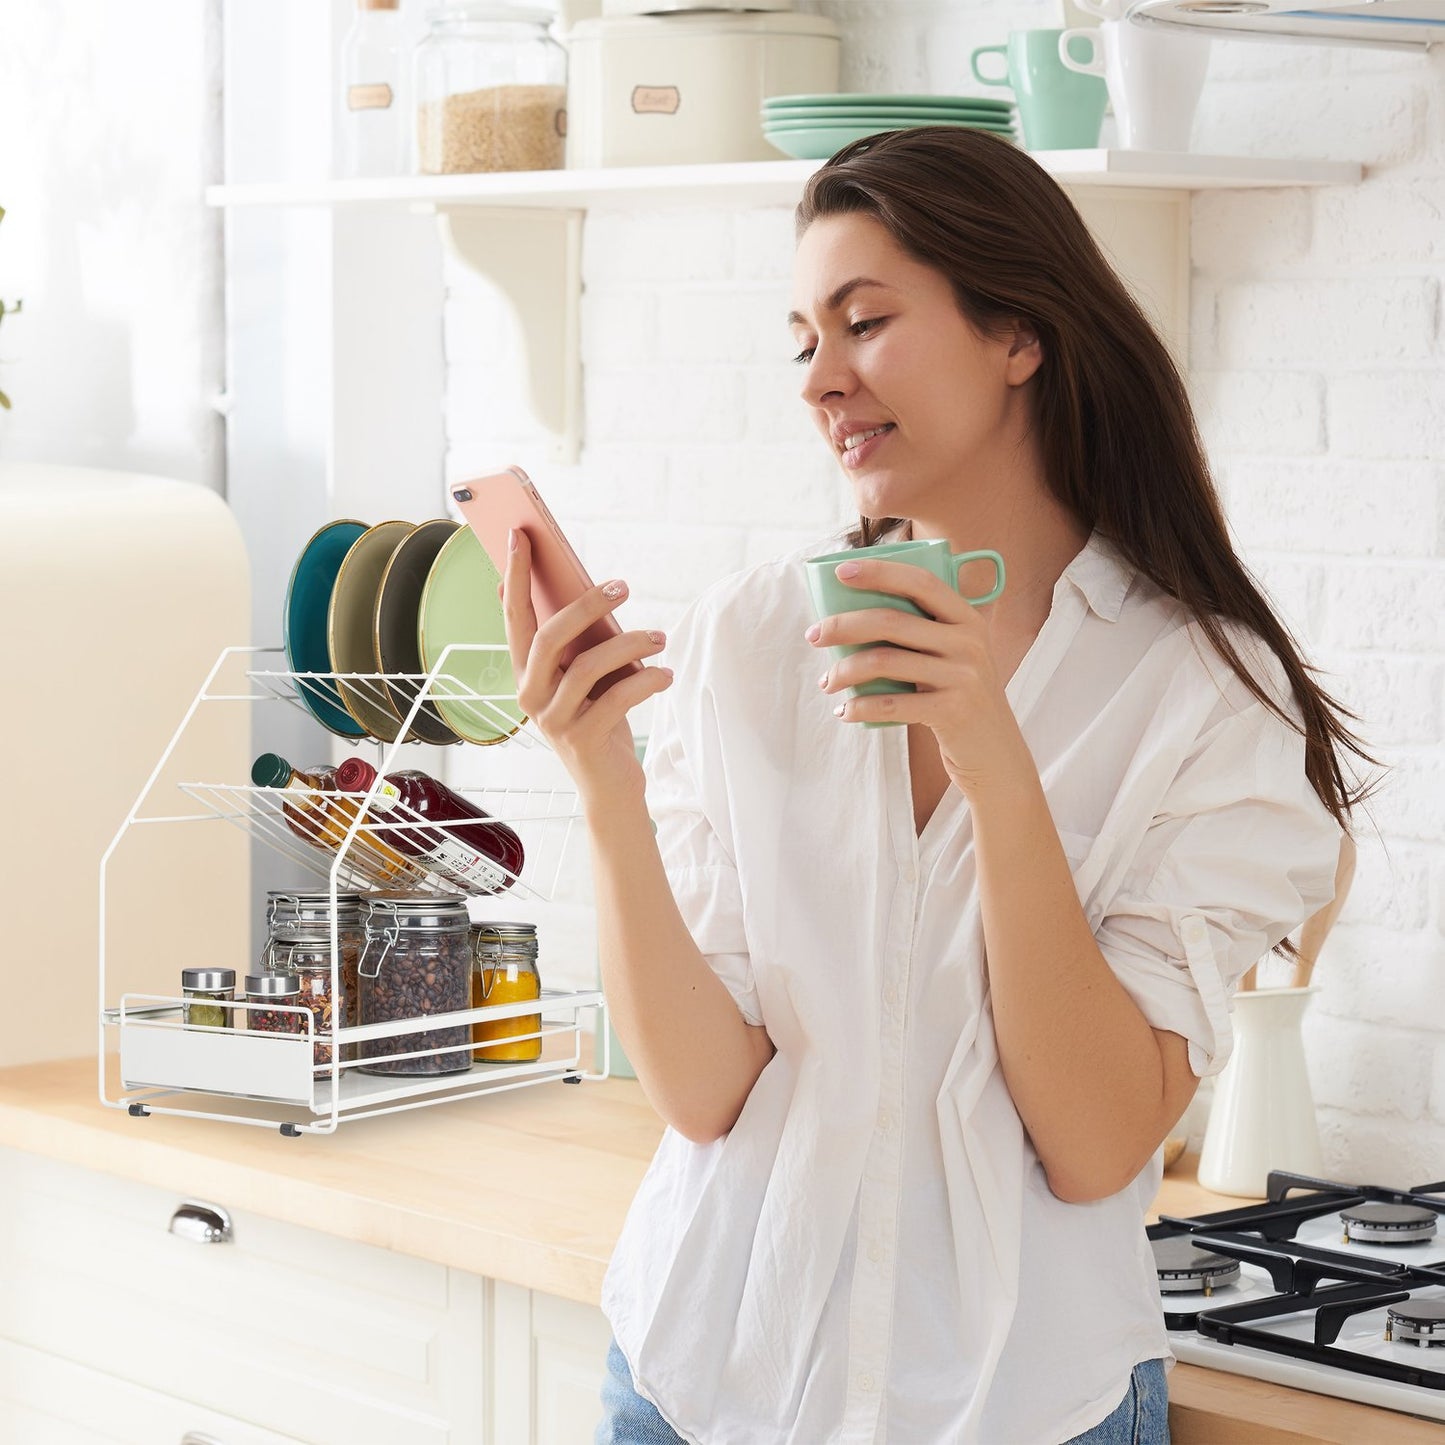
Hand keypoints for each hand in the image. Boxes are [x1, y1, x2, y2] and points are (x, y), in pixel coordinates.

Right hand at [502, 529, 671, 799]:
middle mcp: (530, 695)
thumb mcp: (587, 678)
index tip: (519, 534)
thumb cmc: (601, 720)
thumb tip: (588, 590)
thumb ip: (580, 643)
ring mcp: (553, 720)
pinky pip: (616, 699)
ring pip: (587, 667)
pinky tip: (666, 674)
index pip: (514, 617)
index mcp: (526, 674)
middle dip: (586, 605)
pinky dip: (646, 682)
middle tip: (623, 585)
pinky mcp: (582, 740)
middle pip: (549, 637)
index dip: (514, 576)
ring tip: (660, 638)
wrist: (611, 787)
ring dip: (629, 645)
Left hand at [805, 557, 1033, 798]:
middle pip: (891, 621)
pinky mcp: (952, 711)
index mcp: (967, 619)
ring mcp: (963, 676)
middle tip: (813, 636)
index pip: (921, 582)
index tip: (840, 571)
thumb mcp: (954, 656)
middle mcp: (968, 642)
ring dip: (844, 671)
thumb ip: (922, 632)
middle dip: (843, 625)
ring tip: (827, 683)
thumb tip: (851, 615)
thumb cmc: (958, 697)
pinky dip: (860, 707)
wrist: (995, 752)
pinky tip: (845, 711)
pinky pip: (891, 703)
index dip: (880, 572)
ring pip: (884, 661)